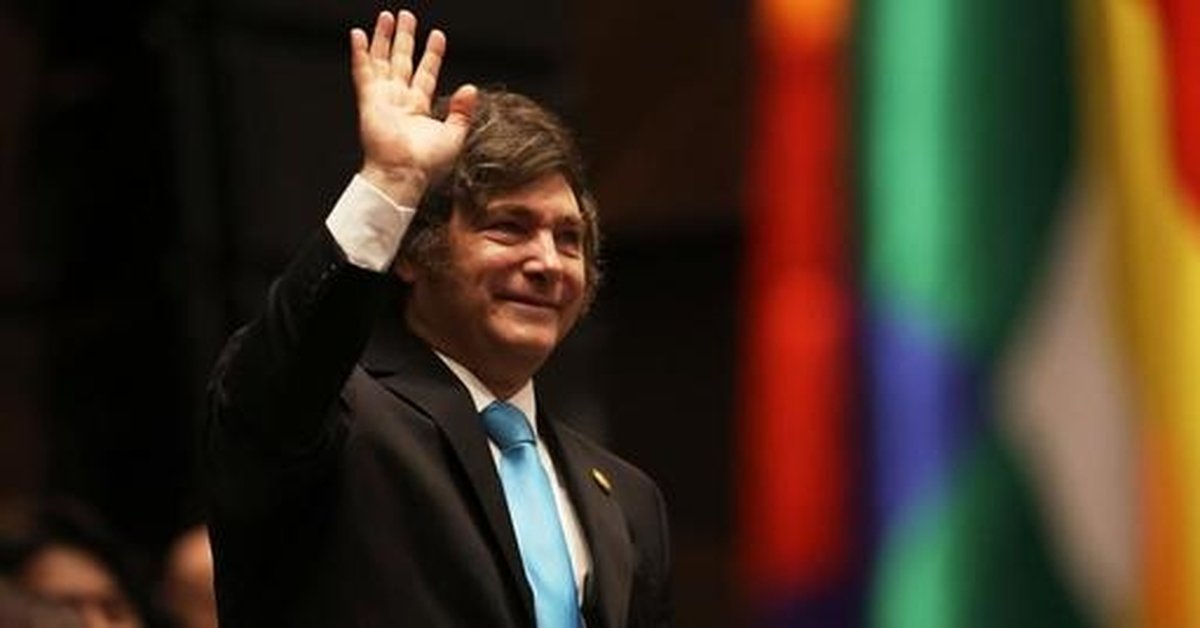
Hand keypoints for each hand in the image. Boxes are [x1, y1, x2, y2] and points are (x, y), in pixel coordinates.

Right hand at [350, 10, 476, 205]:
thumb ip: (462, 112)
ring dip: (384, 38)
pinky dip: (360, 53)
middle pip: (402, 61)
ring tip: (386, 16)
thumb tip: (471, 89)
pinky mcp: (369, 101)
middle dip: (405, 38)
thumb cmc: (426, 165)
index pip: (425, 73)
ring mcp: (382, 99)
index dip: (431, 54)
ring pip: (382, 61)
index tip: (437, 36)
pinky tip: (358, 35)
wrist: (404, 174)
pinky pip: (363, 72)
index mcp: (418, 109)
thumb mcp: (454, 136)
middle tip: (406, 16)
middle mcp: (399, 100)